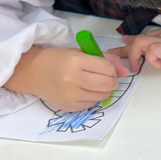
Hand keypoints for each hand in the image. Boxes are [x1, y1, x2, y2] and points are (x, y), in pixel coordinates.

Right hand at [4, 46, 127, 111]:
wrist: (34, 72)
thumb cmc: (59, 60)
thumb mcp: (81, 52)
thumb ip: (106, 60)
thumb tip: (126, 72)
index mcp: (76, 62)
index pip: (108, 69)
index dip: (112, 69)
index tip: (107, 68)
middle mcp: (73, 80)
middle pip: (108, 84)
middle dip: (111, 81)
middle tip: (104, 77)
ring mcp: (70, 95)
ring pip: (103, 96)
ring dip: (103, 90)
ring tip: (93, 83)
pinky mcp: (69, 107)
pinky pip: (92, 104)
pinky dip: (92, 97)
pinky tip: (84, 90)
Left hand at [118, 19, 160, 68]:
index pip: (146, 35)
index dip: (132, 40)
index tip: (122, 43)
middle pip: (139, 39)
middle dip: (124, 51)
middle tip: (115, 58)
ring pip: (141, 42)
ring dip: (133, 56)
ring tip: (134, 68)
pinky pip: (154, 50)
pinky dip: (151, 58)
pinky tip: (156, 65)